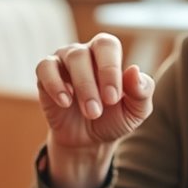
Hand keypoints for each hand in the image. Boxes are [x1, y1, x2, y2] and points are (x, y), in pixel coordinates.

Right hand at [34, 34, 153, 187]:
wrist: (88, 141)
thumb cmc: (114, 118)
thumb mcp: (135, 111)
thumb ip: (142, 91)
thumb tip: (134, 69)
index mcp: (107, 54)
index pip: (107, 46)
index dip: (110, 69)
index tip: (112, 99)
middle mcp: (84, 52)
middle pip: (83, 53)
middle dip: (91, 83)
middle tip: (98, 110)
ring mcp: (62, 62)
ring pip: (68, 59)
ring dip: (80, 87)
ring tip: (89, 112)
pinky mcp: (44, 77)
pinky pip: (44, 68)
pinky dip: (55, 84)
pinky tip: (65, 102)